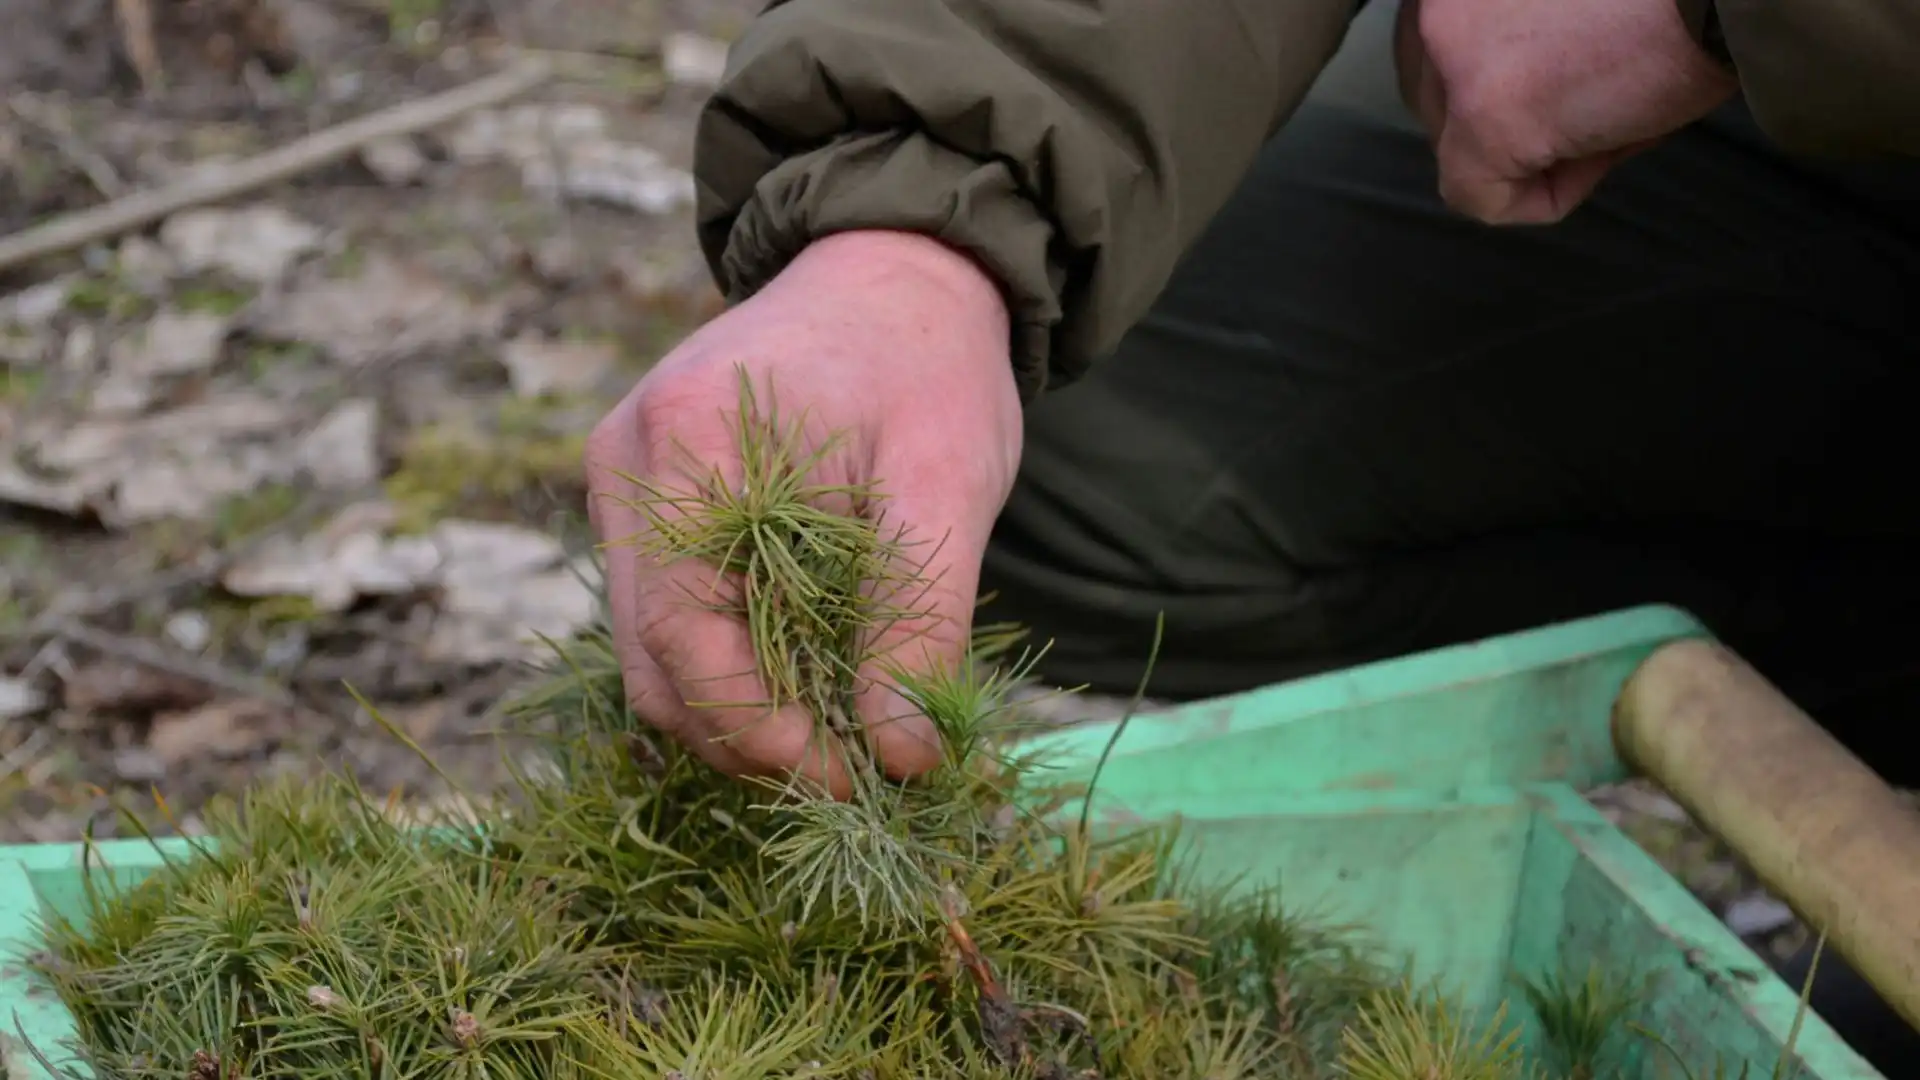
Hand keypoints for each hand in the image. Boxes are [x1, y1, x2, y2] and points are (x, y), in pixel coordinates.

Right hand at [585, 230, 1022, 797]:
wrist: (894, 276)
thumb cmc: (926, 369)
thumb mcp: (948, 483)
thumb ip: (920, 616)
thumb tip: (903, 758)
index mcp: (691, 439)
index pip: (682, 633)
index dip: (758, 729)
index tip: (852, 777)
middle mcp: (627, 461)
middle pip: (652, 659)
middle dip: (749, 738)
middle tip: (855, 773)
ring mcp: (622, 482)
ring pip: (649, 652)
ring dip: (736, 713)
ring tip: (838, 734)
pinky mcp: (642, 501)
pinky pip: (664, 615)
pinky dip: (729, 667)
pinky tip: (806, 679)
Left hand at [1394, 0, 1738, 223]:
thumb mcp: (1563, 2)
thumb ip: (1516, 31)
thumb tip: (1504, 100)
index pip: (1434, 43)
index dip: (1502, 71)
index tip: (1568, 73)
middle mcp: (1436, 3)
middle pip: (1435, 98)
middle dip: (1506, 116)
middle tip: (1591, 96)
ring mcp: (1451, 59)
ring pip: (1457, 146)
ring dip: (1531, 149)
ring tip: (1609, 108)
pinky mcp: (1483, 118)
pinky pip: (1483, 198)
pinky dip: (1547, 197)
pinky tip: (1605, 149)